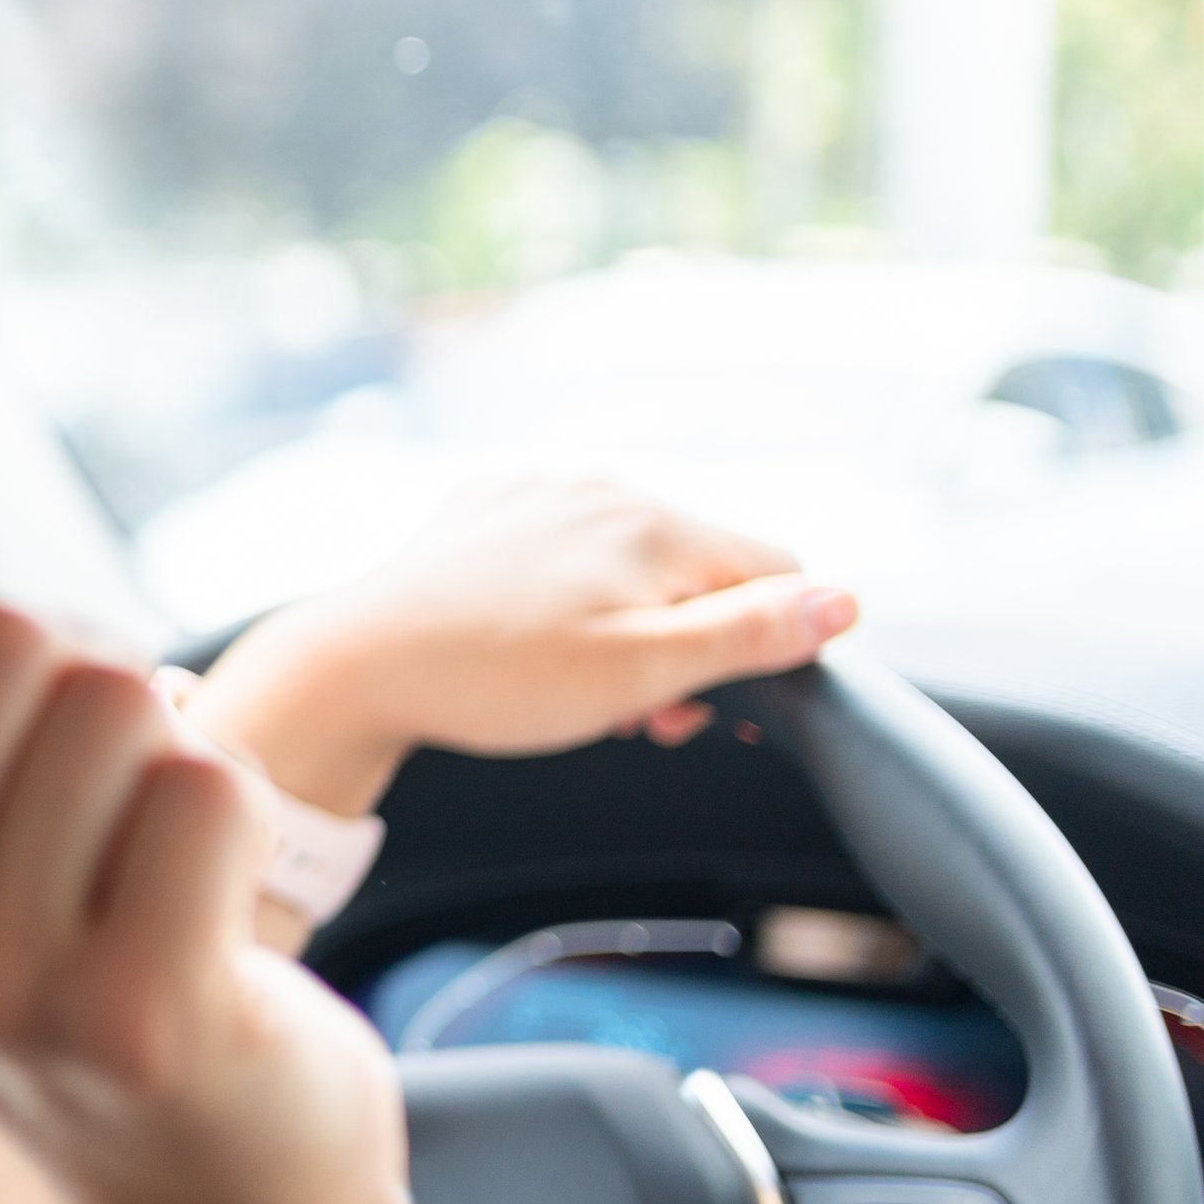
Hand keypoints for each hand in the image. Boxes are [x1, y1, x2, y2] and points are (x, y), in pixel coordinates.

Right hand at [0, 478, 407, 1203]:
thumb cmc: (93, 997)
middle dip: (80, 666)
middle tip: (105, 778)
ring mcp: (4, 990)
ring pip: (114, 698)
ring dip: (171, 742)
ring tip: (159, 849)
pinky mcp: (142, 1014)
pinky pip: (206, 786)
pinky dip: (242, 804)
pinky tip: (219, 894)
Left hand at [185, 474, 860, 821]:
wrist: (356, 663)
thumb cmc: (495, 678)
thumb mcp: (641, 674)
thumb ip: (749, 636)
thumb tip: (847, 603)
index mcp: (656, 524)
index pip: (778, 572)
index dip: (765, 648)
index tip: (698, 708)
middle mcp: (604, 488)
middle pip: (703, 568)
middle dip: (687, 645)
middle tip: (633, 715)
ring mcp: (539, 492)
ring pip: (632, 562)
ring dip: (629, 628)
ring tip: (576, 689)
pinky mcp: (485, 509)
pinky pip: (563, 551)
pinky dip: (567, 599)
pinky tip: (524, 644)